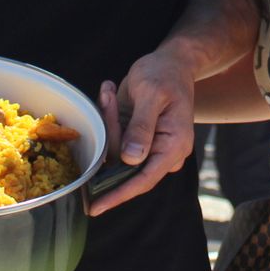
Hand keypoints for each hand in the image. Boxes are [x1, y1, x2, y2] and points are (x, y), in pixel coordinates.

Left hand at [91, 46, 197, 215]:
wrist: (171, 63)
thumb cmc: (164, 75)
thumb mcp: (151, 94)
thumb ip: (142, 127)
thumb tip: (132, 160)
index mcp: (174, 145)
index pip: (144, 179)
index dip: (118, 194)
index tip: (94, 207)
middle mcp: (164, 153)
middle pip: (124, 163)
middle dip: (111, 133)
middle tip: (109, 98)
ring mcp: (150, 148)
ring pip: (116, 151)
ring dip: (109, 121)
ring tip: (111, 93)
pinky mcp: (137, 140)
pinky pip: (114, 140)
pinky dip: (109, 119)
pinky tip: (111, 95)